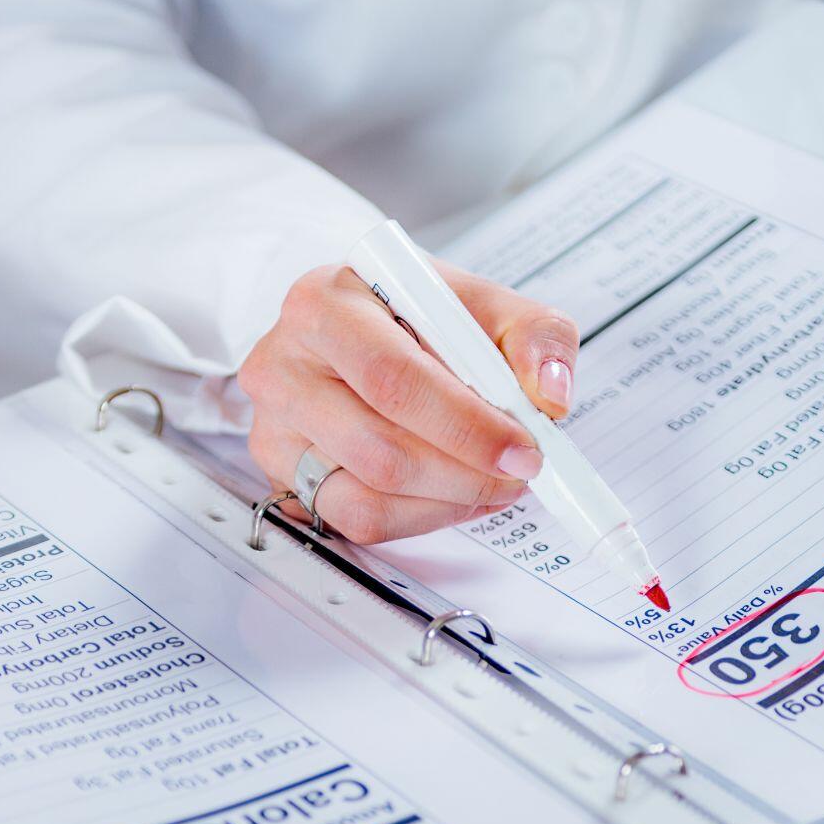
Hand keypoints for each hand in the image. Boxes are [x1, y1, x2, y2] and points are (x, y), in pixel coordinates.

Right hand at [239, 260, 577, 543]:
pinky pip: (355, 520)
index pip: (394, 379)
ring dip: (448, 500)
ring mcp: (274, 426)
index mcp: (327, 302)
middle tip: (519, 473)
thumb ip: (533, 334)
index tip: (524, 448)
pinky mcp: (282, 473)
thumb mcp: (479, 304)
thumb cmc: (411, 316)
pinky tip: (452, 493)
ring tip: (491, 481)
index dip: (466, 426)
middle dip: (466, 473)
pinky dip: (420, 517)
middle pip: (380, 448)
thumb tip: (549, 394)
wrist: (353, 331)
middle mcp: (284, 363)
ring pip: (368, 495)